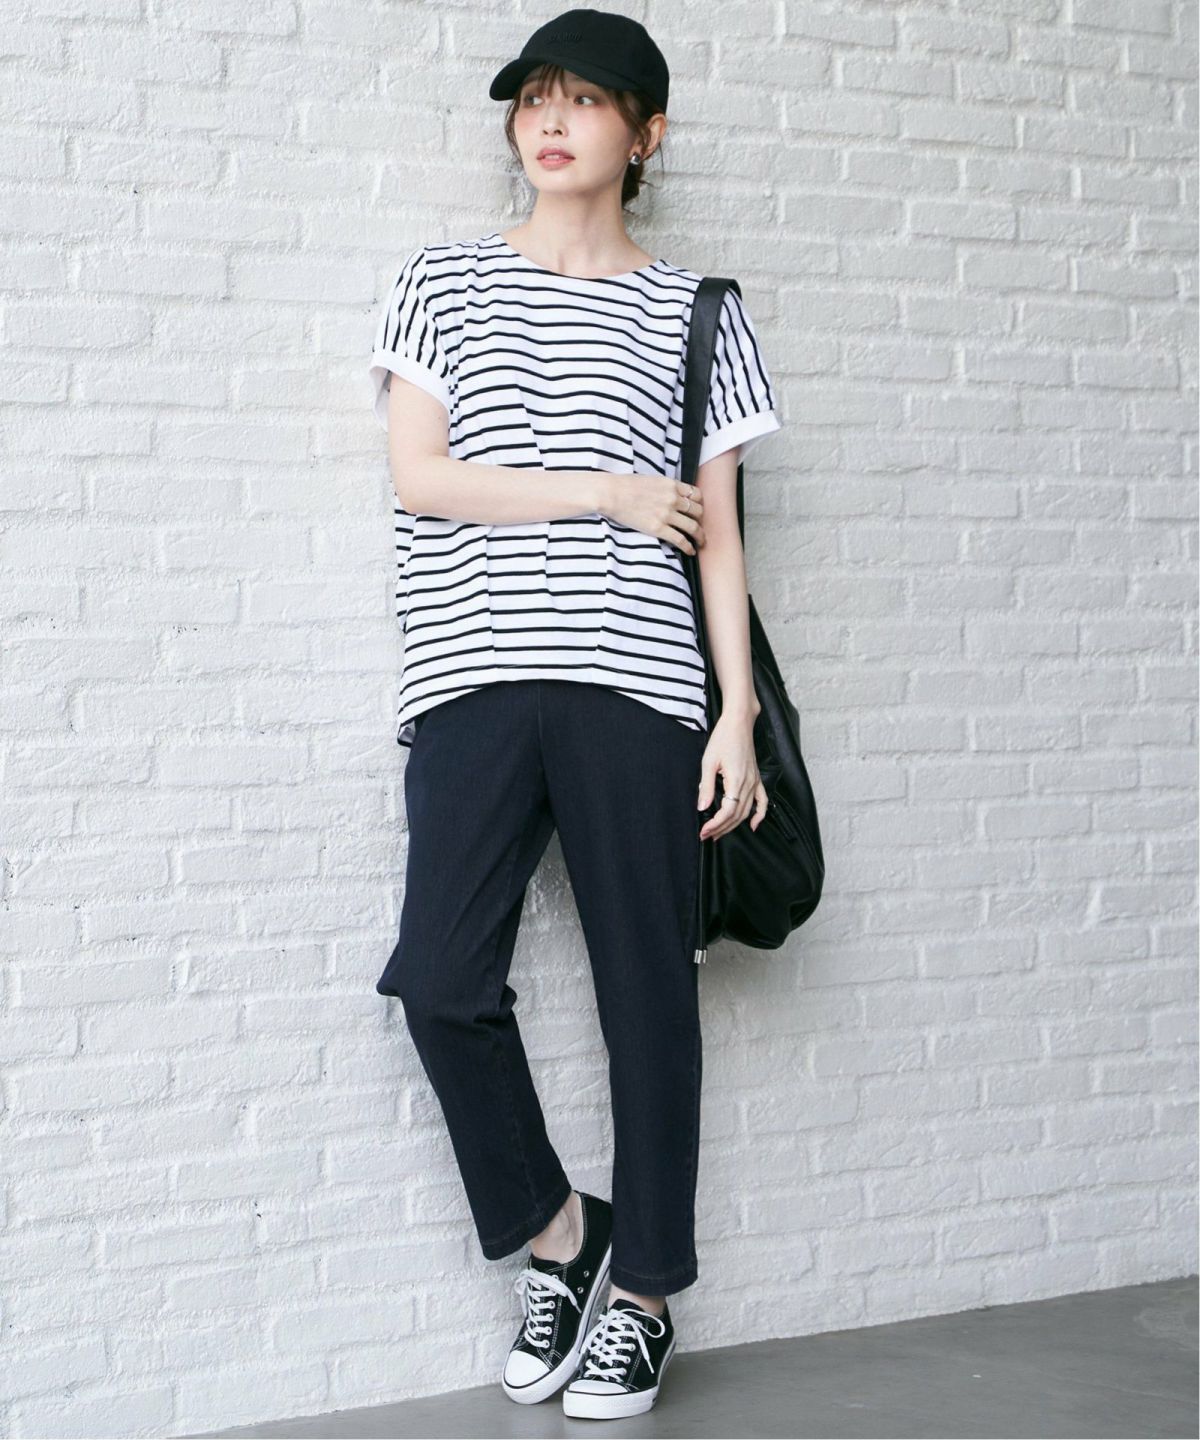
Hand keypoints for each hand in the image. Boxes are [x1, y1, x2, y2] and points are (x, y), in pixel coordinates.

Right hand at [599, 473, 704, 555]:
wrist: (611, 493)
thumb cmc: (626, 486)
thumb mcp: (652, 480)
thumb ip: (665, 488)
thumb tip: (671, 495)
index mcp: (672, 485)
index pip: (696, 494)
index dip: (699, 503)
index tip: (697, 510)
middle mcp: (673, 499)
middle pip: (698, 511)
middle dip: (701, 520)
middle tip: (700, 526)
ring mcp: (666, 514)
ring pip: (693, 527)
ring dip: (700, 536)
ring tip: (701, 541)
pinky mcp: (658, 528)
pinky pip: (680, 540)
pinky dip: (688, 547)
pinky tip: (690, 551)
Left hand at [697, 712, 767, 840]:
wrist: (738, 723)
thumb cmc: (723, 739)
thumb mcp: (708, 762)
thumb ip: (705, 786)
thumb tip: (702, 807)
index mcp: (736, 780)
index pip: (727, 811)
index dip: (715, 824)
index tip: (704, 831)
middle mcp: (749, 784)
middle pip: (737, 815)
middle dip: (721, 829)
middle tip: (707, 836)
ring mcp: (755, 782)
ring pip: (747, 811)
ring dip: (734, 825)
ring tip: (719, 833)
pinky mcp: (757, 778)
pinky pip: (763, 801)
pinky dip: (760, 815)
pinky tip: (753, 826)